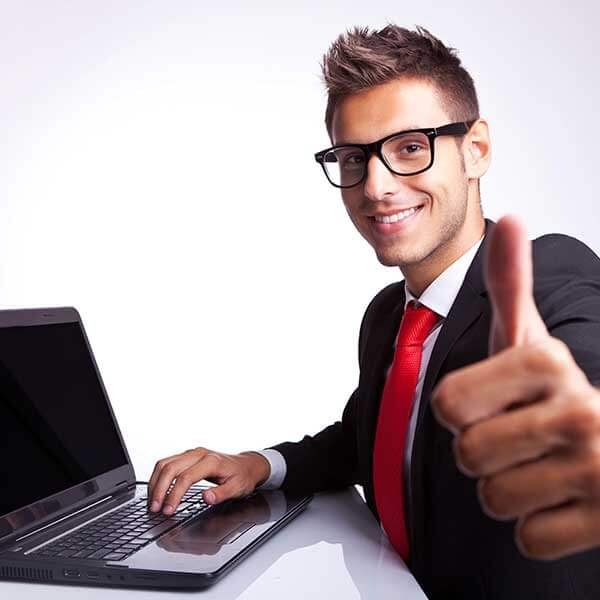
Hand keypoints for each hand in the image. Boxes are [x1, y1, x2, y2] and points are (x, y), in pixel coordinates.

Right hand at [147, 447, 270, 514]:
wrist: (247, 464)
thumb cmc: (242, 476)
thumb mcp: (237, 488)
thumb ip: (221, 494)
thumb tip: (206, 497)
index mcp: (211, 461)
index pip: (185, 477)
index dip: (174, 495)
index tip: (168, 510)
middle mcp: (199, 454)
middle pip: (171, 468)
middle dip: (159, 489)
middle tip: (154, 509)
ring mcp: (192, 453)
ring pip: (165, 463)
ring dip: (155, 483)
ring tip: (152, 502)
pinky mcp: (187, 456)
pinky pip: (167, 463)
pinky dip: (158, 477)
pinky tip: (156, 489)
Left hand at [432, 215, 599, 559]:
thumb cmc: (550, 390)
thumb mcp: (527, 337)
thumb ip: (510, 285)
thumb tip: (511, 220)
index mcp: (548, 361)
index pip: (447, 403)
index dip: (460, 409)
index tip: (494, 400)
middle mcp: (581, 410)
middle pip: (468, 455)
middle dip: (481, 452)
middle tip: (517, 438)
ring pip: (494, 499)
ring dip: (506, 488)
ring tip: (539, 465)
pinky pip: (528, 538)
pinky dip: (536, 525)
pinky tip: (562, 499)